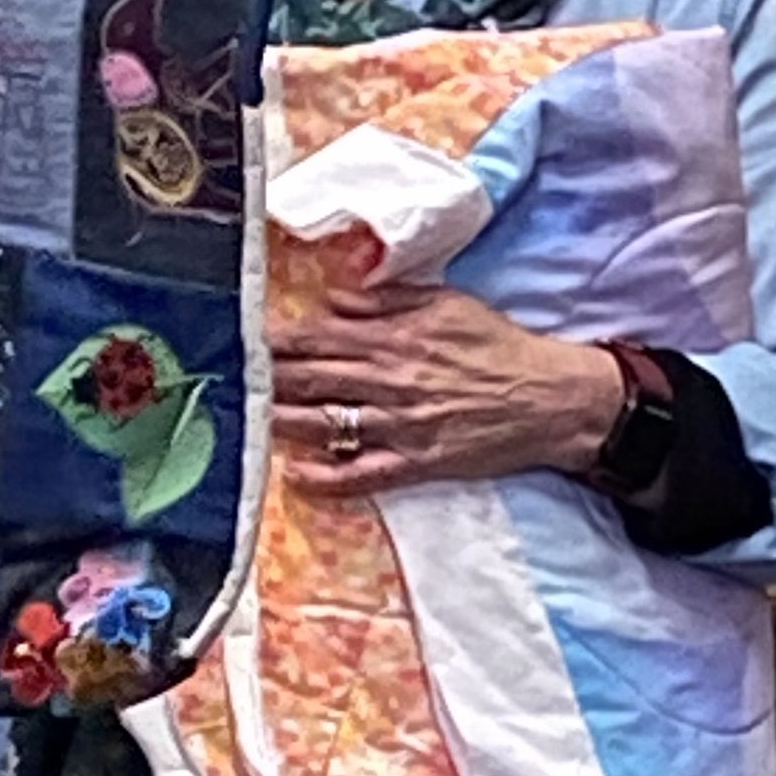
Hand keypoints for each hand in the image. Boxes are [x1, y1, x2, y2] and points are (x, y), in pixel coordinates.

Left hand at [273, 279, 624, 496]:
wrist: (550, 397)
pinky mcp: (416, 462)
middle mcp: (390, 380)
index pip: (319, 336)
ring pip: (325, 425)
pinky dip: (326, 477)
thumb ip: (388, 299)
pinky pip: (361, 474)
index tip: (242, 338)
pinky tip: (296, 476)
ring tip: (244, 422)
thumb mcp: (447, 303)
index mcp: (394, 337)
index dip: (276, 339)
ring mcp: (400, 425)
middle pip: (310, 379)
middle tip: (225, 380)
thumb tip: (336, 297)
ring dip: (280, 423)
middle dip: (264, 379)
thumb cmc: (498, 345)